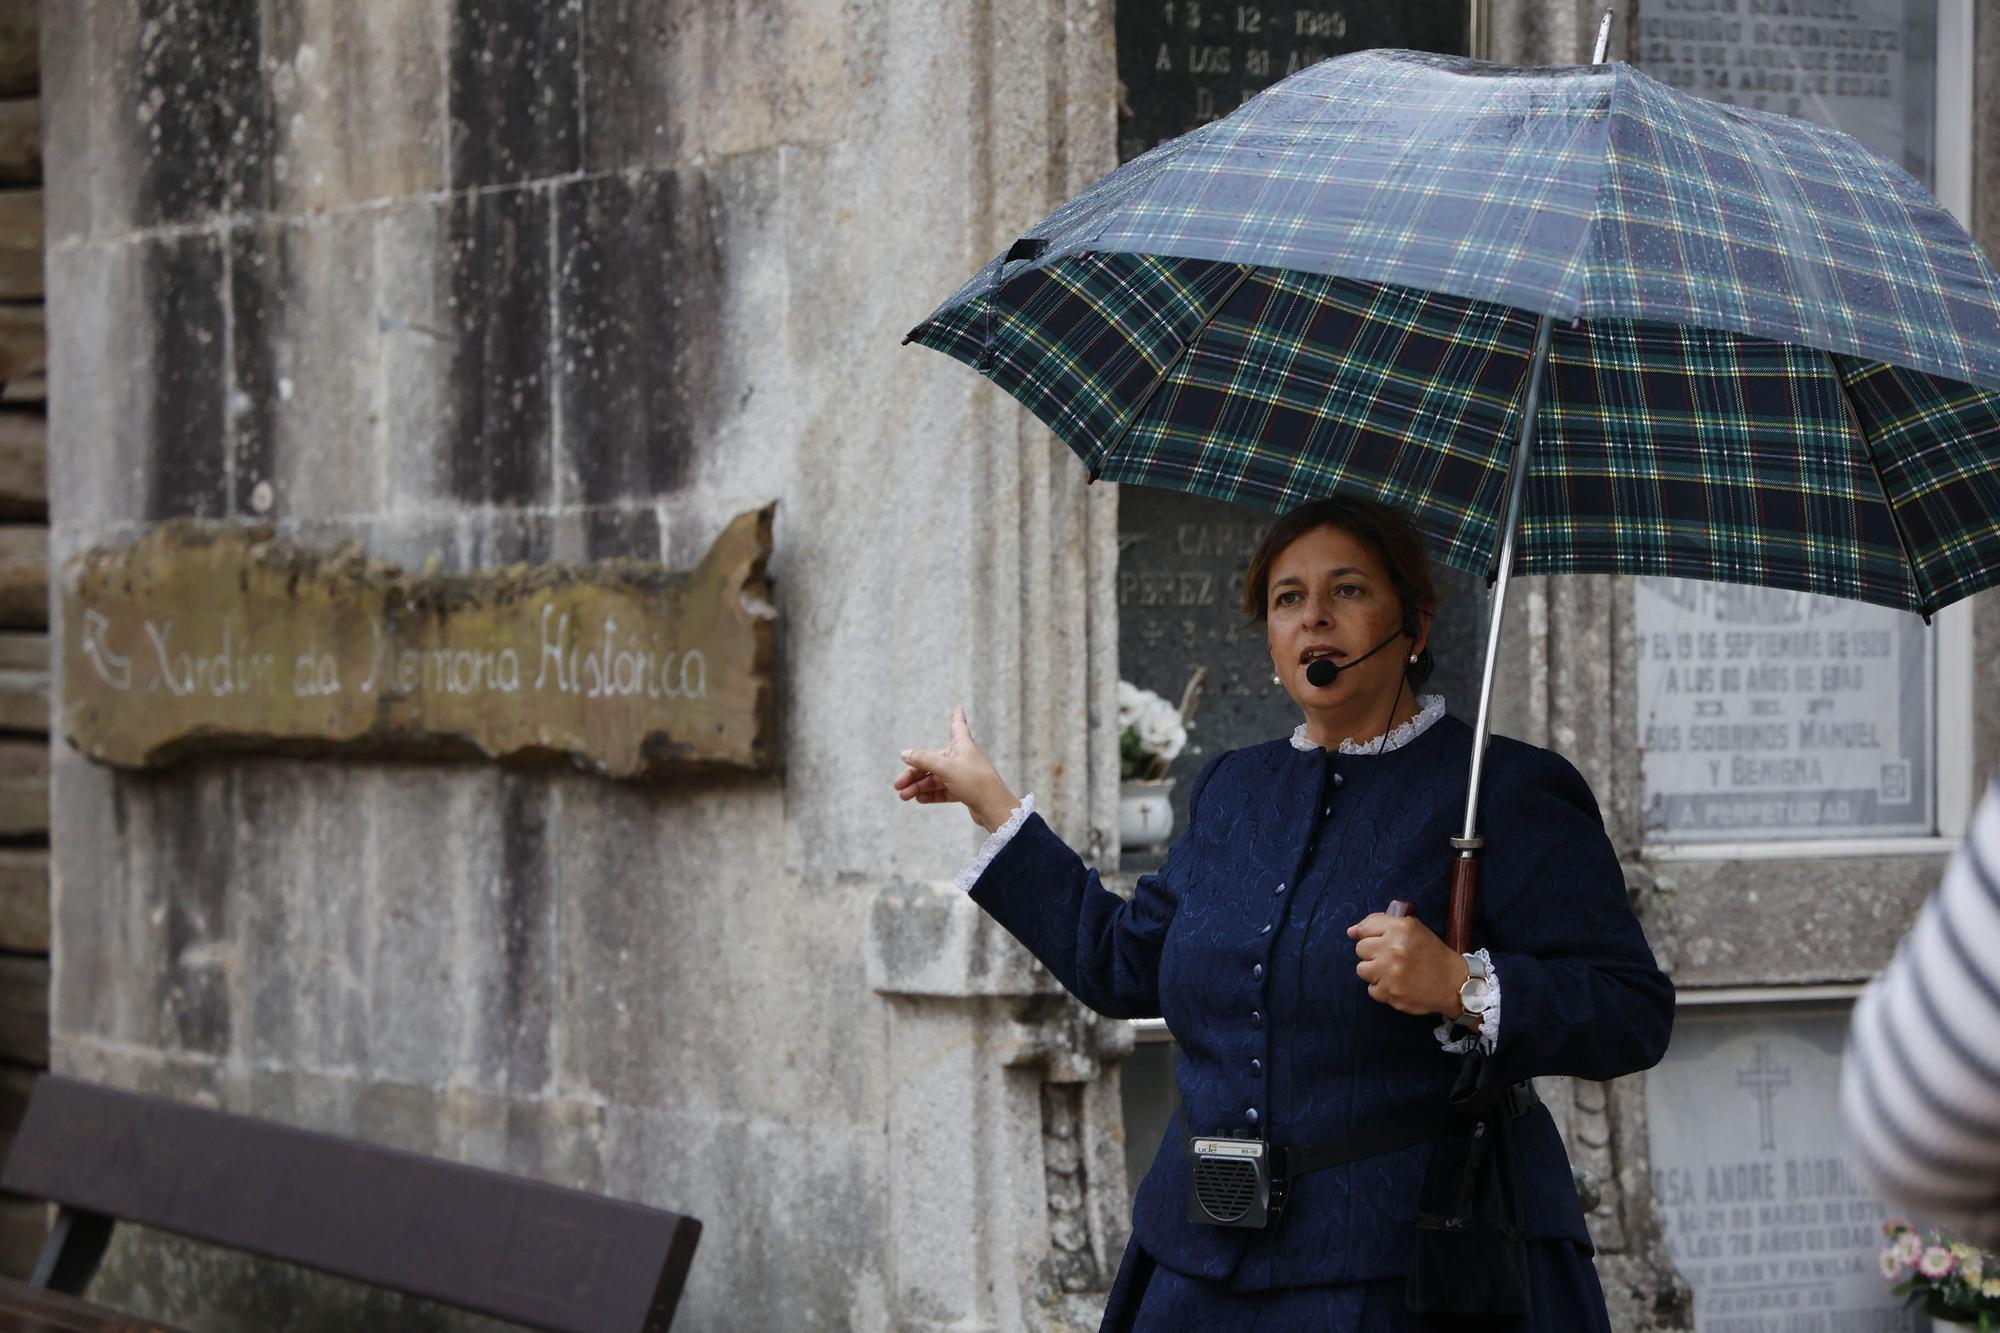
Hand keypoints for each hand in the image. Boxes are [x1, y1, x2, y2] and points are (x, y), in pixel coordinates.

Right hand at [895, 706, 1020, 832]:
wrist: (994, 808)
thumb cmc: (975, 782)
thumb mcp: (946, 768)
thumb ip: (924, 760)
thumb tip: (904, 754)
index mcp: (963, 745)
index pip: (958, 726)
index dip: (957, 717)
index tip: (958, 708)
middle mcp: (963, 758)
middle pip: (934, 761)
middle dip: (915, 773)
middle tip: (898, 785)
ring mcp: (963, 775)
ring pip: (936, 778)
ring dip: (919, 786)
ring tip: (904, 796)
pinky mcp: (964, 791)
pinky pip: (943, 790)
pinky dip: (931, 794)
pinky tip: (919, 799)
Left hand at [1347, 910, 1471, 1019]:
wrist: (1453, 983)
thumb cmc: (1431, 953)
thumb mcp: (1412, 928)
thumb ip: (1380, 924)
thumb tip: (1351, 931)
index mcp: (1401, 928)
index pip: (1364, 929)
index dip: (1372, 936)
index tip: (1382, 942)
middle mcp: (1394, 948)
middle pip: (1360, 949)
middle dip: (1373, 954)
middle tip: (1392, 958)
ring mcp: (1390, 972)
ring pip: (1362, 970)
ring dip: (1375, 972)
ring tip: (1393, 972)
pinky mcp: (1390, 992)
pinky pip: (1371, 989)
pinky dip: (1382, 989)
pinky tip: (1398, 985)